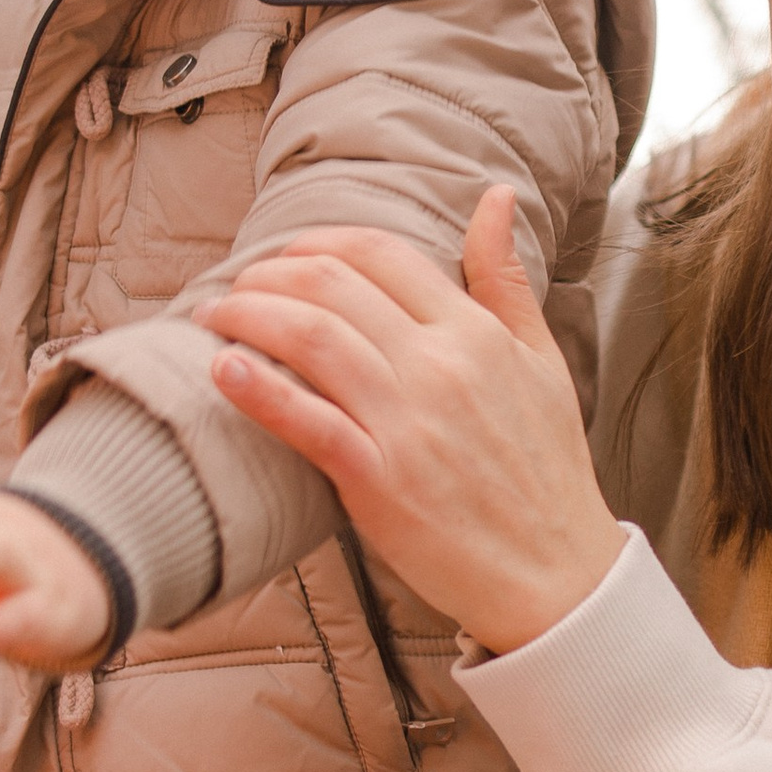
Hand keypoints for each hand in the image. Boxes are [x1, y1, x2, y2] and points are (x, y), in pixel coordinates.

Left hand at [199, 184, 622, 655]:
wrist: (555, 574)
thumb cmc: (544, 469)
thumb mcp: (541, 360)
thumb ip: (505, 278)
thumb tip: (496, 197)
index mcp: (475, 332)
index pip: (381, 253)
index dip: (320, 243)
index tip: (286, 256)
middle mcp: (439, 367)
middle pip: (333, 286)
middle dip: (269, 274)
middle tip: (236, 284)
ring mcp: (407, 423)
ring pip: (311, 339)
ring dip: (248, 315)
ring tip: (215, 315)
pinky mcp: (378, 481)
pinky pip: (306, 422)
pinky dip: (257, 390)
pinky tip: (221, 369)